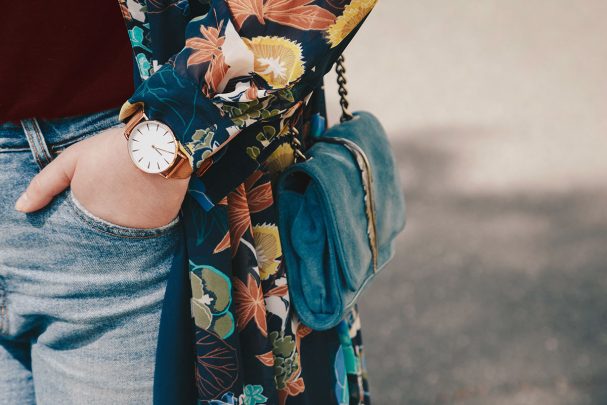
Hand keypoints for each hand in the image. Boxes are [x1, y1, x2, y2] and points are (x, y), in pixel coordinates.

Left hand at [14, 125, 189, 228]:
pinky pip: (152, 229)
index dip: (88, 211)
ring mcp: (136, 229)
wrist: (158, 143)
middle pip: (103, 230)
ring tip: (134, 194)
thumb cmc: (113, 149)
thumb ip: (44, 185)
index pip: (78, 227)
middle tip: (118, 192)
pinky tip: (151, 197)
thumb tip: (21, 208)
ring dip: (128, 219)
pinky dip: (150, 218)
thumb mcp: (73, 159)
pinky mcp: (161, 225)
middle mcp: (109, 228)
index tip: (98, 195)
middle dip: (106, 217)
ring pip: (128, 231)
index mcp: (84, 213)